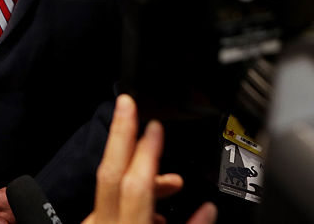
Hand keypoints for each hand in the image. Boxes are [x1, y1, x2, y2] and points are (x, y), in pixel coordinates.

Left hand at [82, 95, 216, 223]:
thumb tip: (209, 208)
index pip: (137, 184)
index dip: (148, 152)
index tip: (156, 125)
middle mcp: (104, 223)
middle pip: (111, 172)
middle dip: (120, 133)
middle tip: (125, 103)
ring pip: (109, 186)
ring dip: (135, 172)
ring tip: (168, 180)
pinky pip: (105, 203)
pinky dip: (126, 195)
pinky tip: (148, 204)